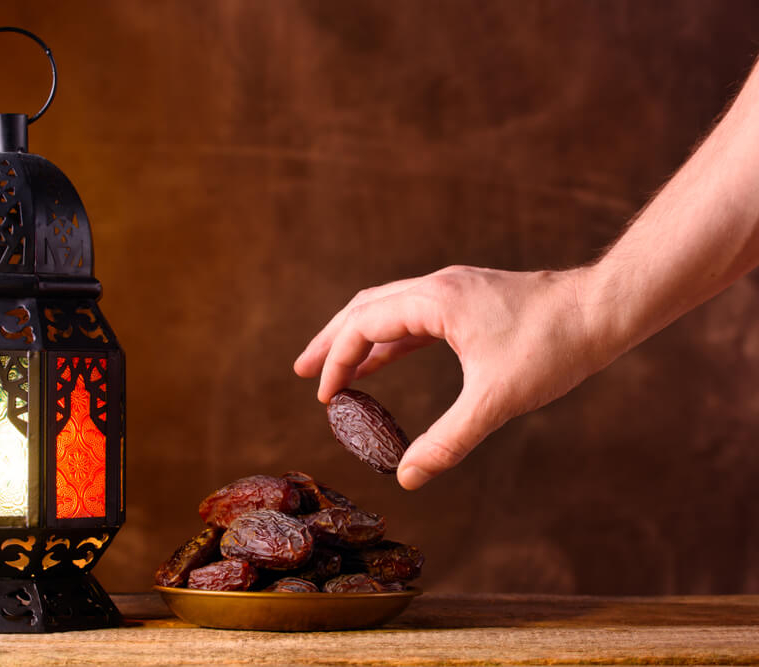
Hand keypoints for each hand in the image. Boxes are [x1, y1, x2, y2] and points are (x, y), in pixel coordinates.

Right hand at [294, 266, 613, 489]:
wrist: (603, 310)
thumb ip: (449, 440)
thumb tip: (409, 477)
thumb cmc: (553, 346)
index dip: (338, 361)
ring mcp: (453, 291)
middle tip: (301, 371)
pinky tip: (384, 362)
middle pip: (364, 309)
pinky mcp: (469, 301)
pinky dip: (390, 341)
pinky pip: (414, 318)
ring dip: (358, 339)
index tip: (324, 396)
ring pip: (388, 309)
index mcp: (435, 300)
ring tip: (333, 370)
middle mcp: (437, 287)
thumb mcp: (496, 400)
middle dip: (331, 342)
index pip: (364, 325)